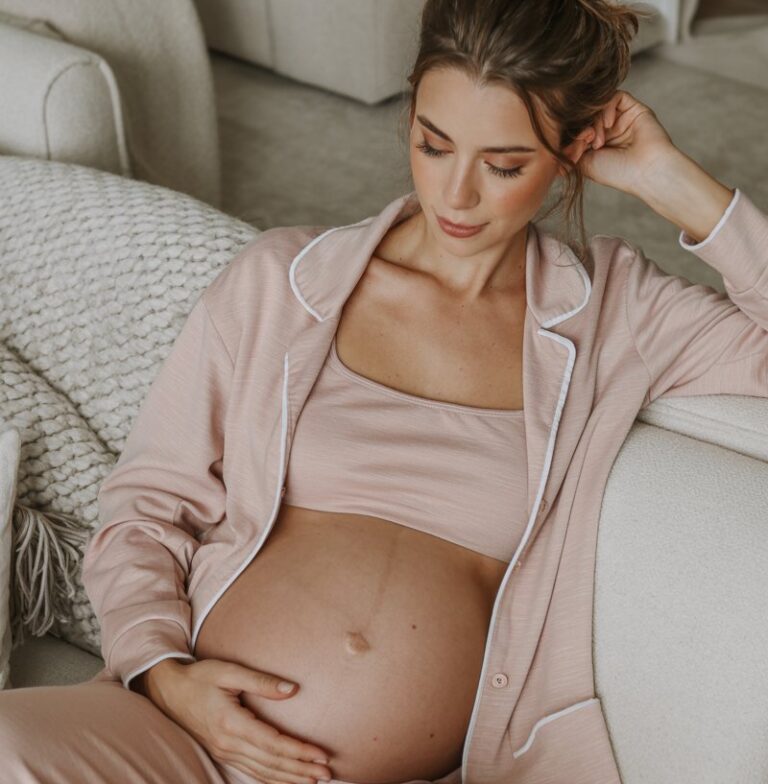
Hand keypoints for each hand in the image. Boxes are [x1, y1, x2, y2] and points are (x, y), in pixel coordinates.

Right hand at [142, 658, 333, 783]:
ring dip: (289, 778)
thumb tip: (292, 690)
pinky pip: (251, 771)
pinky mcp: (222, 752)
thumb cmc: (200, 677)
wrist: (167, 691)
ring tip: (314, 781)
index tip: (321, 755)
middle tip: (328, 774)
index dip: (299, 751)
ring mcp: (224, 751)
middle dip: (300, 770)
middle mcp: (228, 743)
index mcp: (231, 723)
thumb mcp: (229, 671)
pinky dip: (271, 779)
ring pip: (262, 772)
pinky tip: (286, 781)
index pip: (273, 743)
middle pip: (271, 763)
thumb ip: (261, 681)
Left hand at [563, 89, 677, 196]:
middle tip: (584, 145)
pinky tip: (608, 125)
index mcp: (595, 144)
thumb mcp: (583, 164)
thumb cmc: (616, 172)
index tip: (571, 151)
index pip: (575, 129)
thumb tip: (548, 148)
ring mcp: (620, 118)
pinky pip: (613, 96)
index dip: (569, 136)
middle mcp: (607, 129)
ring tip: (598, 142)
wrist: (646, 171)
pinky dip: (606, 109)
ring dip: (594, 122)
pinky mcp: (633, 108)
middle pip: (584, 116)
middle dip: (580, 130)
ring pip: (597, 107)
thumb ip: (568, 151)